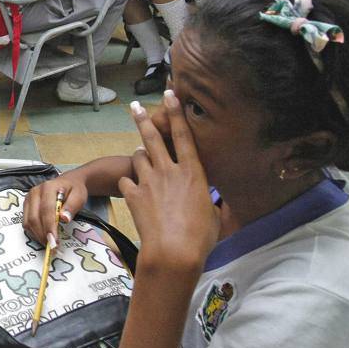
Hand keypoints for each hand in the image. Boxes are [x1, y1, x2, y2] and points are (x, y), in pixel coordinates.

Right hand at [23, 172, 85, 242]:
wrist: (68, 183)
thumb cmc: (74, 190)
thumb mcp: (79, 196)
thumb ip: (72, 206)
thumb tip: (64, 219)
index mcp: (48, 187)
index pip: (46, 210)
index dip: (49, 226)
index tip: (54, 241)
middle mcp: (34, 193)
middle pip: (34, 217)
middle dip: (42, 234)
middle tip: (53, 247)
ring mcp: (28, 199)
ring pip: (27, 222)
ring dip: (37, 235)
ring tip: (49, 243)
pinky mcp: (26, 206)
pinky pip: (26, 223)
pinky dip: (34, 232)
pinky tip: (44, 236)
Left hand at [119, 94, 218, 273]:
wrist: (173, 251)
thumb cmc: (201, 237)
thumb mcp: (216, 217)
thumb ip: (213, 204)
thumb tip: (221, 205)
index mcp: (193, 173)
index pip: (183, 136)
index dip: (176, 114)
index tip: (169, 95)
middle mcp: (169, 171)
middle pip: (152, 138)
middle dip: (143, 119)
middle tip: (135, 107)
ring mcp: (148, 182)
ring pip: (138, 157)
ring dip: (139, 155)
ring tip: (141, 155)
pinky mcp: (133, 195)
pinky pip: (127, 181)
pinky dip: (129, 183)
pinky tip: (132, 188)